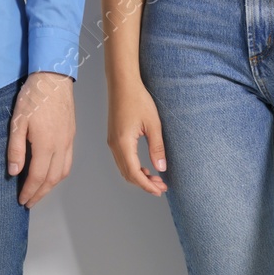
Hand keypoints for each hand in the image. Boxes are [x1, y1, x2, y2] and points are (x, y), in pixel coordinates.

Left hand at [8, 72, 75, 208]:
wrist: (53, 78)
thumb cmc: (33, 96)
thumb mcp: (17, 122)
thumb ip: (15, 149)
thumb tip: (13, 172)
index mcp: (46, 145)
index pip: (37, 177)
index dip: (29, 191)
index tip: (22, 200)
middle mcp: (60, 146)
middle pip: (51, 180)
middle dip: (40, 194)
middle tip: (29, 202)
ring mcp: (68, 141)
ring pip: (62, 173)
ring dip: (50, 187)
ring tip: (39, 192)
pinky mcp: (71, 136)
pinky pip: (67, 162)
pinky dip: (59, 174)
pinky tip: (50, 175)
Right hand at [106, 80, 166, 195]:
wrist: (122, 84)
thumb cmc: (138, 99)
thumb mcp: (153, 124)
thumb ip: (157, 148)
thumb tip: (161, 169)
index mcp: (123, 143)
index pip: (134, 173)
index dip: (147, 185)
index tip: (159, 191)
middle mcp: (114, 145)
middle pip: (128, 175)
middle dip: (144, 184)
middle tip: (161, 187)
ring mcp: (112, 142)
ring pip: (124, 169)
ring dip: (139, 177)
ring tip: (156, 179)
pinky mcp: (114, 139)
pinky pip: (122, 161)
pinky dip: (133, 168)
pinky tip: (145, 168)